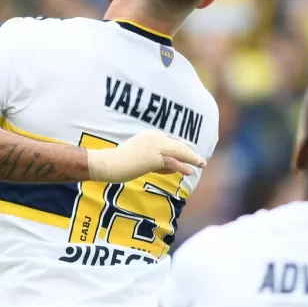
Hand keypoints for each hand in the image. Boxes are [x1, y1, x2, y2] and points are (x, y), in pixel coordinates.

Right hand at [86, 131, 204, 181]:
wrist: (106, 164)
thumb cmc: (118, 163)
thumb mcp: (139, 160)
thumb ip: (156, 162)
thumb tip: (172, 167)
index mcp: (148, 136)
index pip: (170, 143)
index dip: (182, 150)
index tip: (190, 155)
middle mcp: (152, 137)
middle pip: (176, 145)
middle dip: (189, 153)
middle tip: (200, 160)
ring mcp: (153, 146)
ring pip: (177, 152)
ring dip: (191, 158)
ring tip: (201, 164)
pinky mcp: (152, 157)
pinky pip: (171, 161)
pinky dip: (182, 166)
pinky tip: (190, 171)